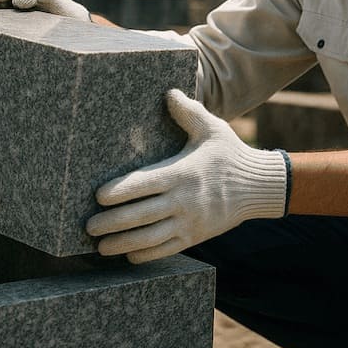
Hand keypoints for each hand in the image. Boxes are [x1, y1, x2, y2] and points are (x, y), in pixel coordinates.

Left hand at [86, 89, 288, 262]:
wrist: (259, 186)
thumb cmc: (229, 154)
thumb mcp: (211, 129)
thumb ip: (188, 112)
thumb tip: (168, 92)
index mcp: (181, 173)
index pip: (143, 184)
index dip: (119, 192)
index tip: (98, 196)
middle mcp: (183, 201)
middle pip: (140, 216)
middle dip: (111, 223)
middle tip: (88, 226)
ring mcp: (189, 222)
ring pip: (149, 238)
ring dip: (122, 244)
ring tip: (101, 246)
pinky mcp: (195, 237)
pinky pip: (166, 250)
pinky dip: (145, 255)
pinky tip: (129, 255)